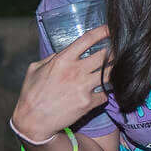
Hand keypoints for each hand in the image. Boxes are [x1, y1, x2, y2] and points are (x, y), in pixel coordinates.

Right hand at [11, 25, 111, 141]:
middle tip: (120, 51)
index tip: (111, 28)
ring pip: (110, 74)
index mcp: (62, 60)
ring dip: (114, 71)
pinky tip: (102, 91)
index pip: (87, 39)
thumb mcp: (35, 69)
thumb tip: (64, 52)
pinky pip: (105, 94)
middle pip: (105, 55)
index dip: (102, 31)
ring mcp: (83, 87)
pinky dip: (105, 92)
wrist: (32, 121)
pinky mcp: (88, 103)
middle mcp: (75, 71)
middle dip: (114, 51)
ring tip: (116, 69)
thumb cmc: (31, 94)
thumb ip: (52, 57)